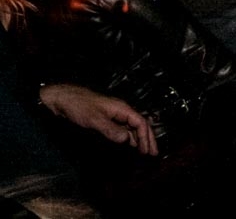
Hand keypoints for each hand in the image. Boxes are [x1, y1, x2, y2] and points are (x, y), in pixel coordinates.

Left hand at [40, 83, 157, 155]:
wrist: (63, 100)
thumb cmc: (79, 106)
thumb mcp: (95, 119)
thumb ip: (111, 130)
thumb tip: (126, 140)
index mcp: (122, 109)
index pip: (140, 122)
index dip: (146, 137)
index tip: (147, 151)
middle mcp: (121, 111)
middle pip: (140, 124)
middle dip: (148, 138)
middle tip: (153, 153)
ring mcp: (114, 116)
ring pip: (132, 127)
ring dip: (139, 139)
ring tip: (144, 151)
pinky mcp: (106, 120)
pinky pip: (123, 129)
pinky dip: (129, 137)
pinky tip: (130, 144)